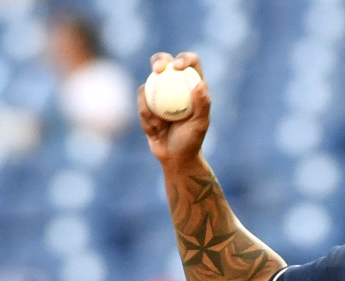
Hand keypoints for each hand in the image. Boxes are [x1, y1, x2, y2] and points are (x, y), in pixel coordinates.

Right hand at [139, 51, 210, 167]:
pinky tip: (155, 129)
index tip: (177, 67)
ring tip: (161, 125)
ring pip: (148, 84)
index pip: (190, 63)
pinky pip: (141, 102)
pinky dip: (147, 115)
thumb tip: (200, 84)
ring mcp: (159, 93)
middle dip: (159, 60)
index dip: (184, 59)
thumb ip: (202, 104)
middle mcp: (175, 85)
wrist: (174, 157)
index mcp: (192, 86)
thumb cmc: (192, 141)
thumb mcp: (200, 125)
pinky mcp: (146, 103)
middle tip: (158, 70)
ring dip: (152, 103)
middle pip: (164, 62)